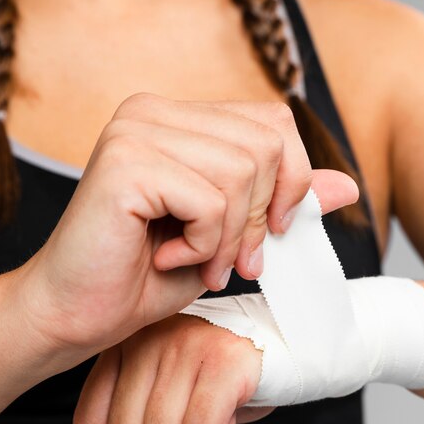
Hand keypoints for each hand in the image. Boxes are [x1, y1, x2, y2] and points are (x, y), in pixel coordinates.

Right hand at [15, 93, 358, 365]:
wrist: (75, 313)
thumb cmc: (146, 277)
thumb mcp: (231, 237)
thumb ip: (284, 204)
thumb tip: (347, 184)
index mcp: (178, 118)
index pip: (273, 122)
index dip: (289, 183)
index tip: (270, 236)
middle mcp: (153, 111)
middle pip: (266, 144)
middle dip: (262, 218)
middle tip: (233, 262)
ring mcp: (135, 130)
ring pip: (242, 173)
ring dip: (231, 237)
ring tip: (198, 263)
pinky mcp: (125, 162)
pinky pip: (209, 199)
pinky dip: (204, 244)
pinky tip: (168, 258)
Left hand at [72, 314, 273, 423]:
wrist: (272, 348)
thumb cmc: (211, 377)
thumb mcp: (161, 392)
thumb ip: (135, 423)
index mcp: (124, 345)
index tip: (157, 420)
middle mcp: (149, 339)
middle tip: (189, 418)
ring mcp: (187, 345)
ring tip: (211, 409)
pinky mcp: (225, 360)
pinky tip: (229, 412)